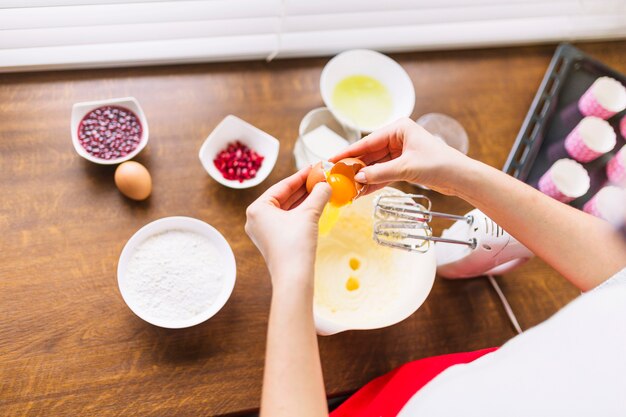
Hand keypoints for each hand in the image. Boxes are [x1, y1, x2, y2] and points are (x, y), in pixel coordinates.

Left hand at [245, 167, 330, 285]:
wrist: (294, 278)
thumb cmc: (296, 244)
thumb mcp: (309, 214)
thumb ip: (318, 195)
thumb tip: (327, 184)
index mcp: (257, 208)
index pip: (282, 186)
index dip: (300, 175)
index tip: (314, 167)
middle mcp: (256, 219)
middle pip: (283, 197)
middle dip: (303, 188)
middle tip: (320, 177)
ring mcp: (263, 231)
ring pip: (286, 209)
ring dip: (303, 200)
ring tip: (321, 189)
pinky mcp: (273, 241)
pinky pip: (287, 220)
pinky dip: (300, 212)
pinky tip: (315, 206)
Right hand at [331, 118, 472, 195]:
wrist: (460, 177)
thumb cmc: (439, 164)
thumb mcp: (406, 168)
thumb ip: (380, 173)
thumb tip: (358, 178)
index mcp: (399, 128)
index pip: (367, 141)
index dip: (349, 152)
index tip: (332, 159)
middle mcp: (398, 138)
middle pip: (369, 154)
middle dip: (355, 167)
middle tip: (337, 177)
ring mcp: (400, 152)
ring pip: (375, 165)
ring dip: (363, 177)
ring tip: (347, 187)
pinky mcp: (404, 166)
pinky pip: (384, 173)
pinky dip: (374, 182)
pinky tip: (361, 191)